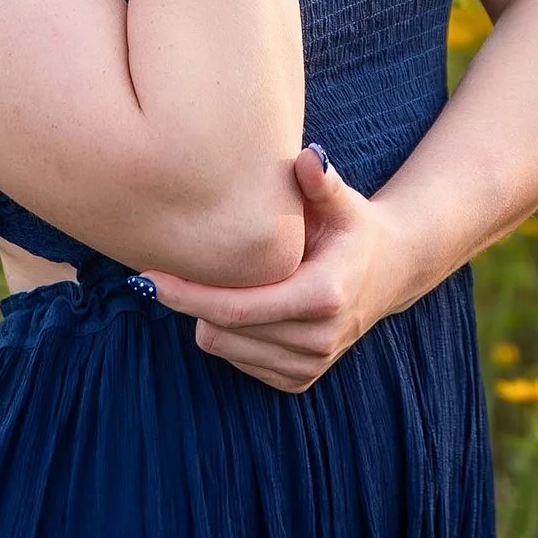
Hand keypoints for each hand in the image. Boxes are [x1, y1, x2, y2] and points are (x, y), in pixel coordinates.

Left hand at [144, 149, 422, 392]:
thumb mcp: (343, 202)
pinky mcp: (300, 380)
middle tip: (188, 265)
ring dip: (210, 317)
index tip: (146, 278)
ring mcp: (310, 365)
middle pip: (222, 332)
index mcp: (323, 296)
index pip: (236, 309)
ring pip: (223, 348)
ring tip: (230, 280)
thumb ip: (322, 182)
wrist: (391, 273)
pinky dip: (230, 334)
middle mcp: (318, 339)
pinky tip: (248, 305)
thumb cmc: (354, 227)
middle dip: (194, 300)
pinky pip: (237, 361)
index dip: (187, 295)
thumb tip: (307, 157)